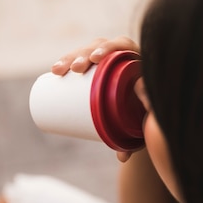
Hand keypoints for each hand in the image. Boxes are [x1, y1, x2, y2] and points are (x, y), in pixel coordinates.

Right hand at [53, 36, 142, 162]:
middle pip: (100, 47)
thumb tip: (122, 157)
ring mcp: (106, 61)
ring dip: (70, 58)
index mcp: (138, 60)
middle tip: (74, 69)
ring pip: (86, 53)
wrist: (145, 112)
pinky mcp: (95, 70)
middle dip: (84, 54)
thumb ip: (138, 136)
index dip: (110, 48)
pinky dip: (67, 63)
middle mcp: (121, 56)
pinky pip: (79, 61)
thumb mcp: (145, 122)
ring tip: (58, 71)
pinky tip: (55, 68)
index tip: (97, 60)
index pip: (123, 45)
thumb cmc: (147, 114)